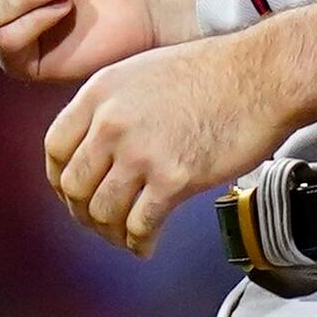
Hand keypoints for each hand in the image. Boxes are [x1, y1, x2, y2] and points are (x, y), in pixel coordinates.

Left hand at [45, 30, 295, 253]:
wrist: (261, 76)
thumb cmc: (214, 71)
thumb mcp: (143, 72)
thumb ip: (114, 106)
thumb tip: (98, 146)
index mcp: (101, 93)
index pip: (54, 147)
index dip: (59, 177)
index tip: (71, 191)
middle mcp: (112, 123)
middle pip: (74, 185)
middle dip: (83, 211)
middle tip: (99, 220)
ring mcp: (141, 153)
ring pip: (103, 211)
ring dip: (110, 232)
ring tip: (124, 236)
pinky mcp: (174, 179)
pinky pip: (140, 225)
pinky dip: (138, 242)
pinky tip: (145, 245)